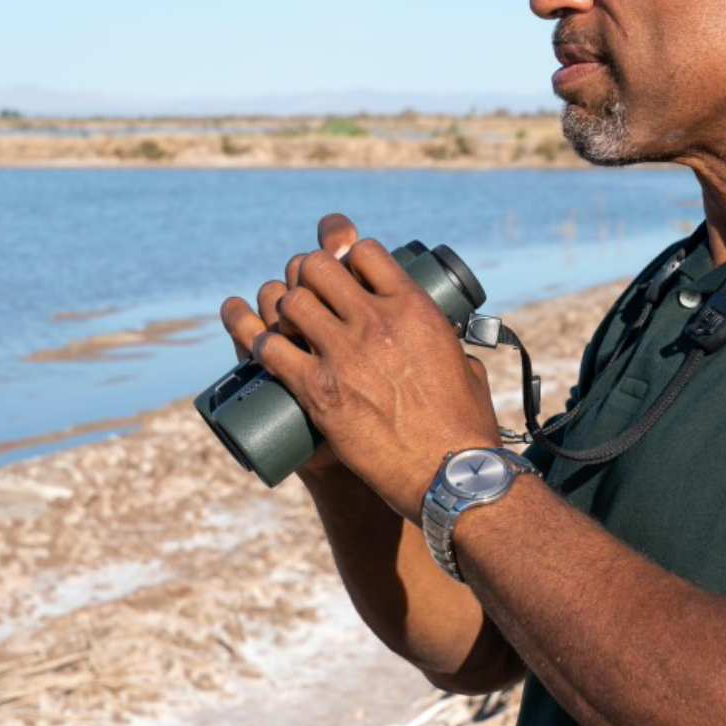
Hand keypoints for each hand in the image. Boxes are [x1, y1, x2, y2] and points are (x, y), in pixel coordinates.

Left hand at [248, 221, 501, 516]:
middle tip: (309, 295)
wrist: (450, 474)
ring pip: (289, 302)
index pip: (364, 251)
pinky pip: (271, 350)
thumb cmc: (464, 426)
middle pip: (317, 267)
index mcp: (414, 308)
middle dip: (307, 275)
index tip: (343, 270)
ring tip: (288, 325)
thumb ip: (449, 342)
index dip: (346, 255)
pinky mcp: (318, 391)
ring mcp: (344, 355)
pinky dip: (262, 344)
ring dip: (283, 309)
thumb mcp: (464, 364)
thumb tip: (444, 337)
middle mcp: (376, 322)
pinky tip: (266, 348)